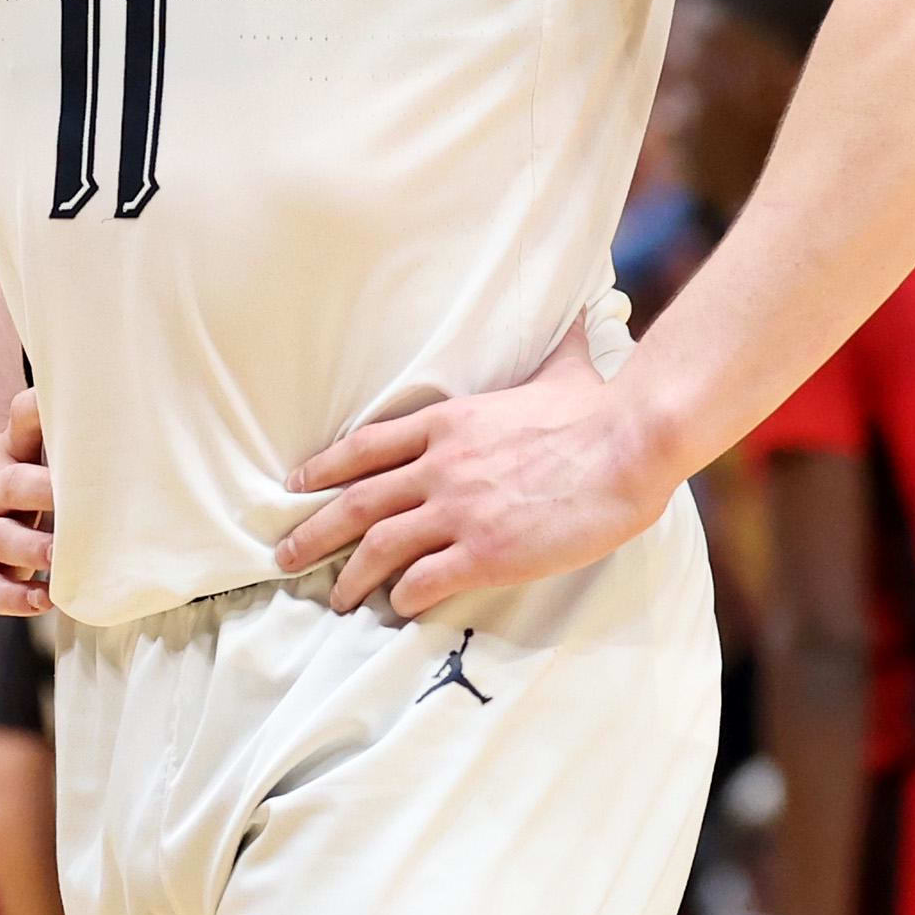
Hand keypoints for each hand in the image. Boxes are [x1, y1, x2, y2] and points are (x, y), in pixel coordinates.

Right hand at [0, 388, 55, 618]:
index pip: (21, 475)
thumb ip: (34, 418)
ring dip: (29, 558)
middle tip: (74, 536)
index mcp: (1, 472)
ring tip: (61, 571)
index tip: (74, 490)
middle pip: (9, 513)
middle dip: (39, 526)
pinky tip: (43, 601)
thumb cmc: (14, 465)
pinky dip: (13, 600)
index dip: (44, 484)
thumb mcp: (22, 439)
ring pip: (0, 549)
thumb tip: (56, 390)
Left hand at [281, 333, 679, 620]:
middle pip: (354, 503)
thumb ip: (559, 347)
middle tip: (285, 556)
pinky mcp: (483, 552)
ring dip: (350, 578)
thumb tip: (586, 307)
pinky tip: (401, 606)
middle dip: (312, 533)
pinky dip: (402, 597)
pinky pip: (422, 581)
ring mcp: (458, 510)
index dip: (325, 469)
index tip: (297, 485)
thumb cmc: (601, 410)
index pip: (366, 447)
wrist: (630, 445)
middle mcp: (440, 466)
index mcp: (450, 423)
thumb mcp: (566, 369)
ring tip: (338, 599)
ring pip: (377, 548)